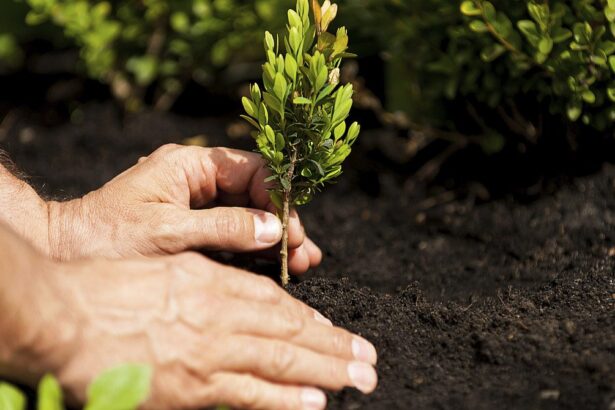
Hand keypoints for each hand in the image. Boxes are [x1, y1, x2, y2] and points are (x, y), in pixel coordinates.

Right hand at [15, 252, 376, 408]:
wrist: (63, 318)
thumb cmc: (106, 287)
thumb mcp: (164, 263)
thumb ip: (205, 279)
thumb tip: (236, 294)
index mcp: (211, 280)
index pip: (273, 301)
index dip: (307, 317)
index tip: (331, 329)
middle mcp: (219, 314)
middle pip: (289, 330)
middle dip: (333, 345)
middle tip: (367, 358)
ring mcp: (209, 352)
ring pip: (281, 360)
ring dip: (324, 371)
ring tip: (358, 378)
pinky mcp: (192, 390)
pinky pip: (248, 395)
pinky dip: (284, 399)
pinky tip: (313, 403)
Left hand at [48, 144, 321, 274]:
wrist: (65, 253)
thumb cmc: (108, 238)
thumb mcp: (169, 232)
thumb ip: (224, 228)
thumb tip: (275, 229)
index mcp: (190, 164)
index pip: (251, 170)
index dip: (278, 198)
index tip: (291, 231)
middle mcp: (197, 180)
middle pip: (255, 195)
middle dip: (281, 223)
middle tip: (305, 254)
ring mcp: (195, 205)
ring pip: (247, 216)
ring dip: (273, 239)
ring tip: (302, 264)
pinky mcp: (192, 229)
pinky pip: (232, 235)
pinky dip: (254, 251)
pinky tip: (276, 266)